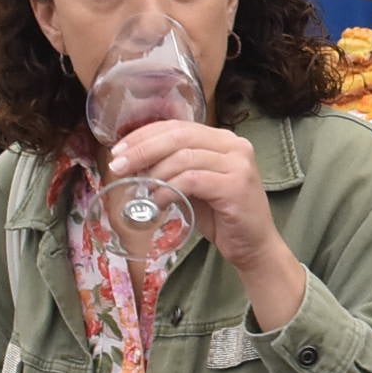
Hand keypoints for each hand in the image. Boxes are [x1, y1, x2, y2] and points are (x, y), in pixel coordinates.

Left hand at [110, 119, 281, 279]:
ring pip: (183, 157)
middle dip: (142, 150)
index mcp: (223, 139)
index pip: (177, 127)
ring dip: (154, 174)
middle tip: (117, 166)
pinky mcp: (235, 186)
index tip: (118, 150)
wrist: (254, 245)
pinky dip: (168, 190)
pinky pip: (191, 180)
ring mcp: (238, 165)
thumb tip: (133, 160)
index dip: (144, 135)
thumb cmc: (221, 216)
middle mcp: (234, 145)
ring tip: (142, 192)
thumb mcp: (193, 185)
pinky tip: (158, 202)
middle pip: (178, 137)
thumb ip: (172, 168)